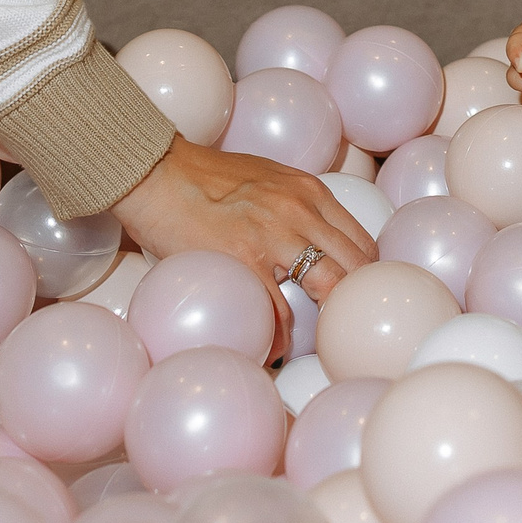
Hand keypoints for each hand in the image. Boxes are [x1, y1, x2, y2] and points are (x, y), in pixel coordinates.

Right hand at [111, 137, 375, 351]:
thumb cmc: (204, 177)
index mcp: (309, 191)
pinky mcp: (243, 259)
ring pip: (330, 285)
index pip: (360, 240)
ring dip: (329, 318)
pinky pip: (277, 310)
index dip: (364, 275)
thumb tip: (309, 241)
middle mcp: (301, 210)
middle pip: (356, 264)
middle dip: (357, 298)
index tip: (356, 296)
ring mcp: (275, 235)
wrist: (157, 173)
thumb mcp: (266, 179)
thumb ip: (293, 205)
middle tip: (345, 325)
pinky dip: (281, 336)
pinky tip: (276, 349)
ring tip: (320, 342)